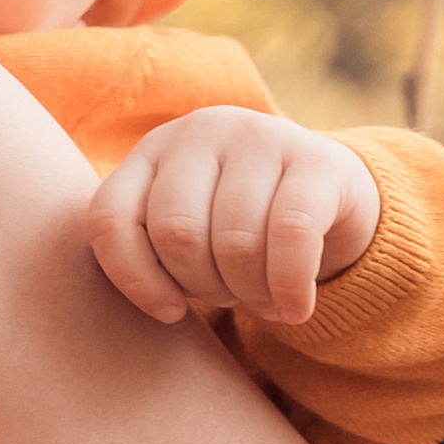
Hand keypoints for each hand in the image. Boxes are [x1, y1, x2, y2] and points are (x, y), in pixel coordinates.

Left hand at [86, 108, 380, 328]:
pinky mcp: (316, 159)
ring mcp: (259, 136)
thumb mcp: (186, 231)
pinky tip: (295, 309)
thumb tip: (150, 306)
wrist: (332, 200)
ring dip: (250, 293)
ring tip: (263, 301)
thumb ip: (148, 251)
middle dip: (203, 286)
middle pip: (177, 234)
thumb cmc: (238, 230)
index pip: (111, 219)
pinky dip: (288, 288)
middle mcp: (200, 131)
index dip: (132, 279)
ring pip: (234, 241)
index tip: (169, 312)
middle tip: (228, 299)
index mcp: (152, 151)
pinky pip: (290, 236)